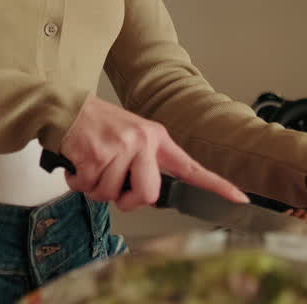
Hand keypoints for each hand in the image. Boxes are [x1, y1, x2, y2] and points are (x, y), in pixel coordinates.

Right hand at [59, 94, 249, 211]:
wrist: (66, 108)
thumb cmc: (98, 126)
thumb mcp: (132, 136)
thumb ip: (146, 164)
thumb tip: (147, 196)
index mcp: (157, 138)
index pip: (192, 166)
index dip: (217, 185)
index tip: (240, 197)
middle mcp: (142, 141)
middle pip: (147, 195)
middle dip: (127, 200)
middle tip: (114, 186)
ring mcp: (120, 147)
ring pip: (112, 195)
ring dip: (96, 188)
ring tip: (92, 165)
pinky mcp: (97, 154)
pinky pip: (90, 188)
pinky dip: (78, 182)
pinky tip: (78, 163)